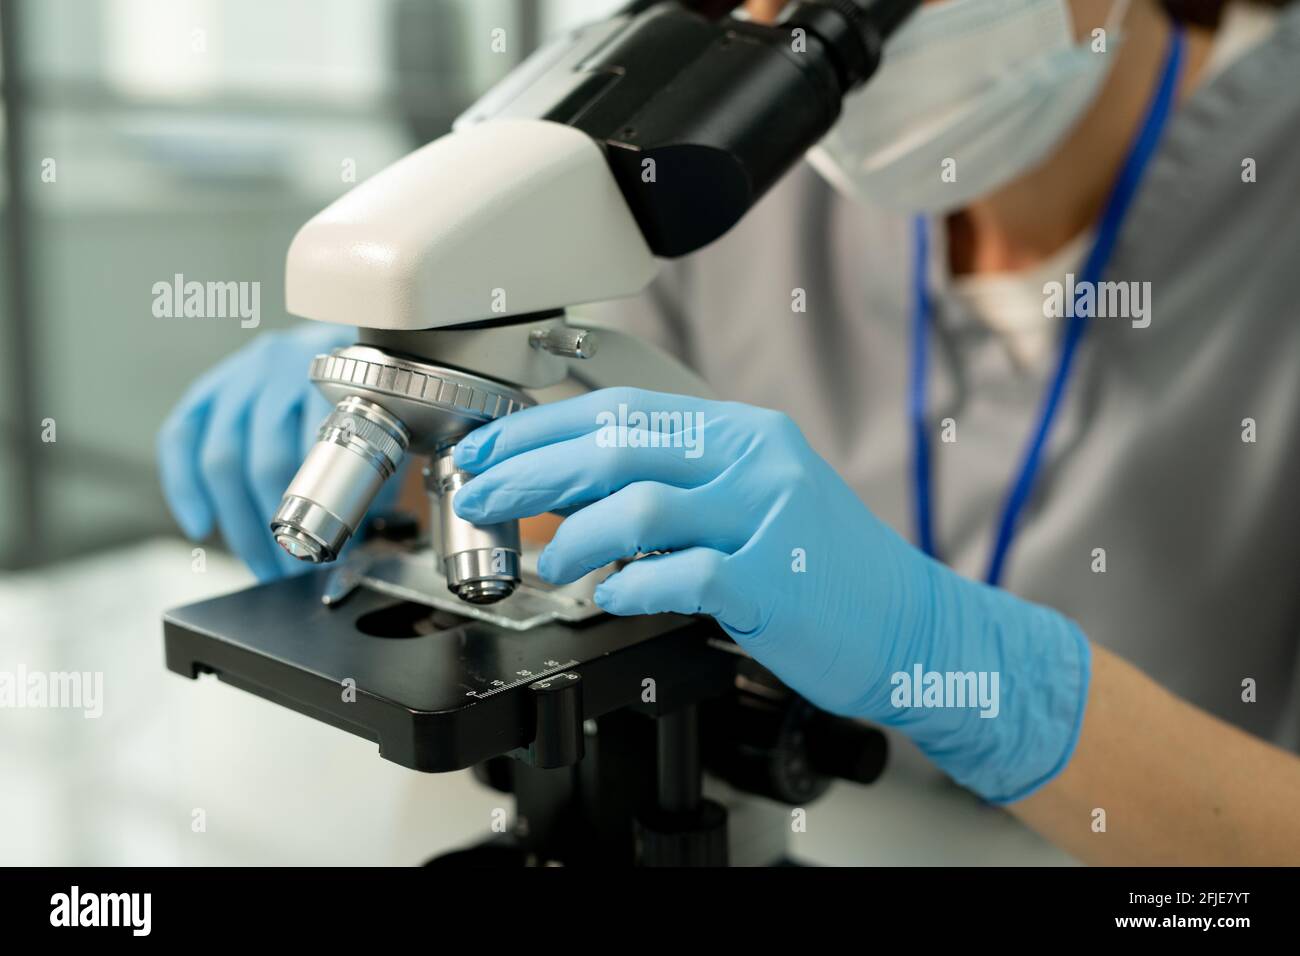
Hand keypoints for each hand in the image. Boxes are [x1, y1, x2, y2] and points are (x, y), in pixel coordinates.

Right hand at [158, 323, 363, 579]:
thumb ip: (373, 471)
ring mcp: (240, 374)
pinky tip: (201, 524)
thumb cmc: (369, 389)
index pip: (315, 453)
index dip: (317, 512)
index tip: (325, 552)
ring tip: (259, 562)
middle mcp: (280, 367)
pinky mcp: (210, 386)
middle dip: (274, 529)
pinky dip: (183, 485)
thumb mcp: (387, 422)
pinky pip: (179, 436)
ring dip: (237, 523)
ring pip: (221, 457)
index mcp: (331, 377)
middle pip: (263, 462)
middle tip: (289, 570)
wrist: (352, 330)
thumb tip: (353, 539)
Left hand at [453, 387, 1089, 802]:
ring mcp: (770, 517)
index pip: (623, 411)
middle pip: (619, 447)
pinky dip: (634, 584)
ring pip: (642, 504)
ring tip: (546, 563)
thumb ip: (675, 487)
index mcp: (744, 434)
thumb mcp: (751, 504)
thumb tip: (571, 490)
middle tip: (481, 496)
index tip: (489, 452)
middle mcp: (757, 460)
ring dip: (576, 536)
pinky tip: (612, 595)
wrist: (914, 628)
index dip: (542, 430)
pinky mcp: (776, 581)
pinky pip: (683, 573)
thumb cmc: (823, 572)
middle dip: (532, 473)